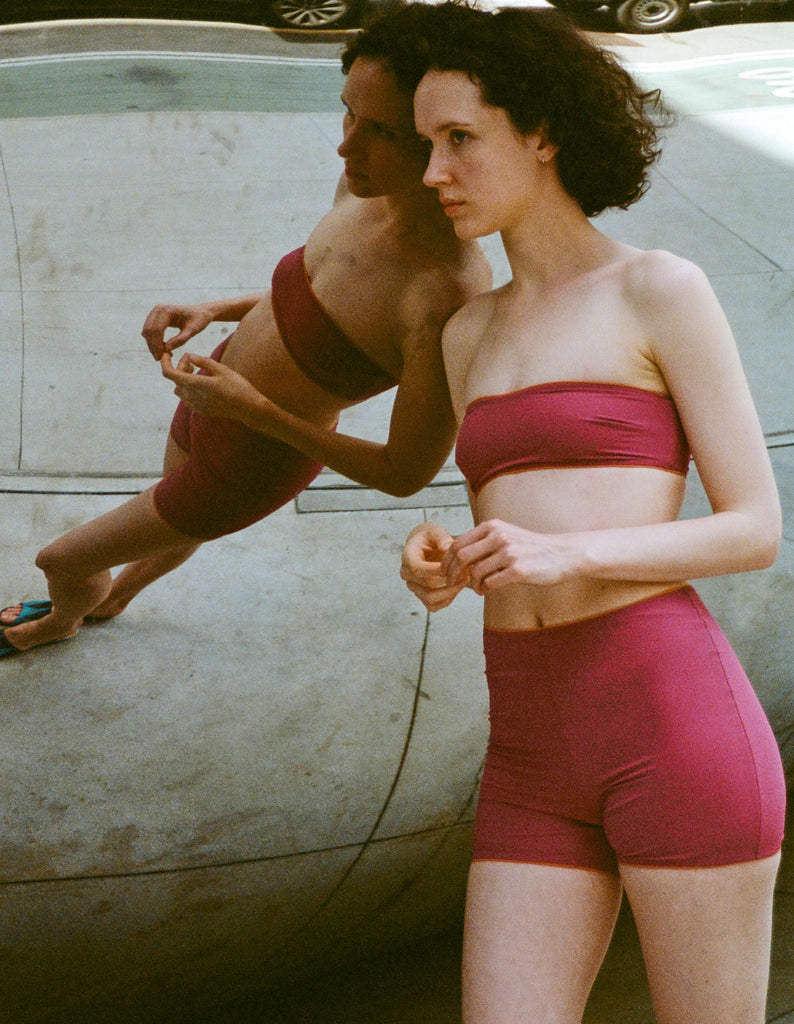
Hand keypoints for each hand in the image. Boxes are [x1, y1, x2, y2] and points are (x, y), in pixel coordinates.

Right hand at [142, 303, 214, 358]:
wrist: (200, 312)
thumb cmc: (199, 320)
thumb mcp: (194, 331)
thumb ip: (181, 339)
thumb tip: (166, 349)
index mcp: (167, 311)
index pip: (156, 330)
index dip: (156, 345)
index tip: (161, 358)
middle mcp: (159, 309)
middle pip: (148, 331)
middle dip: (152, 346)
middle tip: (160, 359)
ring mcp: (155, 311)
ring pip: (146, 332)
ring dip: (152, 345)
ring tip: (164, 354)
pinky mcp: (154, 316)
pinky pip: (148, 331)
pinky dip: (153, 341)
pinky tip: (164, 347)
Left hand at [160, 352, 269, 424]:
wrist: (248, 408)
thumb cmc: (238, 387)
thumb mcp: (222, 370)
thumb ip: (204, 362)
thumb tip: (190, 356)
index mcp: (195, 384)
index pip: (169, 373)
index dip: (165, 362)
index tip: (167, 354)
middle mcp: (192, 396)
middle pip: (175, 380)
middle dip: (180, 367)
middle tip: (192, 360)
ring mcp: (196, 405)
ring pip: (179, 390)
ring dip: (183, 379)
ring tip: (196, 372)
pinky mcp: (201, 410)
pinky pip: (188, 398)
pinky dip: (189, 389)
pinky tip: (202, 384)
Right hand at [400, 521, 467, 610]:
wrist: (428, 545)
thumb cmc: (431, 537)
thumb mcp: (436, 531)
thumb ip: (442, 538)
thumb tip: (447, 548)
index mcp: (407, 556)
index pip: (418, 569)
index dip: (437, 570)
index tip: (457, 565)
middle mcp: (406, 574)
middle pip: (427, 585)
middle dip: (449, 580)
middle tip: (467, 572)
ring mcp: (413, 586)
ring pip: (430, 599)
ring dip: (450, 592)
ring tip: (465, 580)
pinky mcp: (421, 595)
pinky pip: (433, 606)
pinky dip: (448, 599)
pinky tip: (458, 586)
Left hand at [442, 519, 576, 593]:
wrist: (563, 554)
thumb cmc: (532, 548)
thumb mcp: (507, 535)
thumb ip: (484, 542)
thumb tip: (456, 557)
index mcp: (493, 526)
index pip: (458, 542)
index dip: (447, 560)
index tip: (444, 571)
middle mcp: (499, 536)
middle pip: (461, 557)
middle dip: (452, 573)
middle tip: (453, 583)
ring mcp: (509, 553)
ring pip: (475, 572)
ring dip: (472, 584)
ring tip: (478, 588)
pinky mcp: (518, 570)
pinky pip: (490, 583)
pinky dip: (484, 590)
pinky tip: (486, 590)